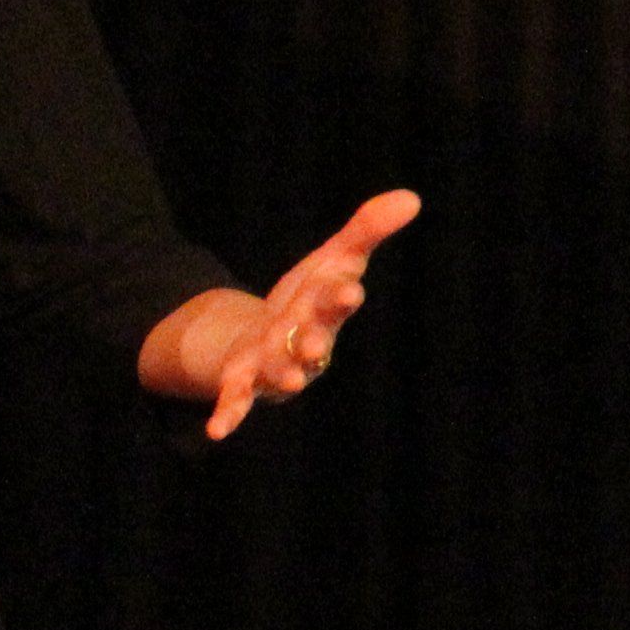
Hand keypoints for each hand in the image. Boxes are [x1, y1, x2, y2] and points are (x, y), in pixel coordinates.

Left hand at [172, 187, 422, 440]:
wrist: (265, 339)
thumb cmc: (308, 300)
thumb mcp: (331, 261)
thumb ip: (366, 232)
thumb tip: (412, 197)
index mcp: (325, 311)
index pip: (335, 300)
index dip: (341, 295)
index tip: (349, 287)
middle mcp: (305, 342)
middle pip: (312, 341)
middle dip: (315, 342)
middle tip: (315, 343)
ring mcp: (275, 365)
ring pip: (281, 373)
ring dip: (283, 375)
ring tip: (288, 381)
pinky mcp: (244, 382)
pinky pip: (237, 402)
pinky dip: (229, 416)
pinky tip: (217, 432)